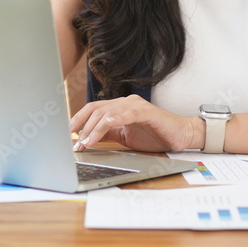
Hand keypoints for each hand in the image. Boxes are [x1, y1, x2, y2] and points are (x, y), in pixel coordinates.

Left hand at [69, 94, 203, 152]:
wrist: (180, 136)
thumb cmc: (154, 135)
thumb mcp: (125, 137)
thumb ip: (108, 134)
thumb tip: (86, 139)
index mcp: (119, 108)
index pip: (93, 110)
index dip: (78, 120)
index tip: (67, 134)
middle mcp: (125, 103)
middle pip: (96, 110)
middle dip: (83, 127)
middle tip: (75, 143)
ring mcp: (135, 105)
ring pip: (108, 112)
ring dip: (95, 128)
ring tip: (86, 142)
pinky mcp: (147, 111)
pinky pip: (128, 113)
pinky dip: (116, 118)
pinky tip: (107, 124)